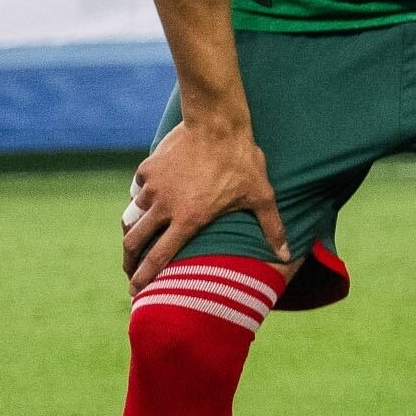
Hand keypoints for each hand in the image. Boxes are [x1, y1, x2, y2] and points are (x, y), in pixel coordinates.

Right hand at [123, 119, 283, 290]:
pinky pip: (138, 189)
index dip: (145, 278)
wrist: (217, 123)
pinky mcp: (147, 169)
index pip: (159, 257)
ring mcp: (153, 187)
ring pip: (133, 215)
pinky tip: (149, 199)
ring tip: (134, 240)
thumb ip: (272, 227)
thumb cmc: (242, 160)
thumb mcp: (261, 195)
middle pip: (134, 242)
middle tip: (129, 271)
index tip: (136, 291)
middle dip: (128, 261)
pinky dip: (141, 198)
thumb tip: (287, 255)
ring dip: (133, 230)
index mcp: (188, 219)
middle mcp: (164, 207)